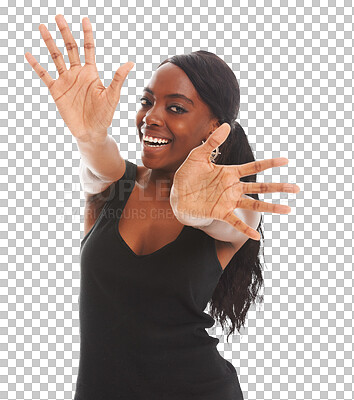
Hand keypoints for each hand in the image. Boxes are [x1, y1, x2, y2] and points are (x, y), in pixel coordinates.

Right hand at [25, 14, 133, 141]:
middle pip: (70, 48)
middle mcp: (78, 73)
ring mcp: (66, 81)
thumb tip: (130, 63)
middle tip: (58, 17)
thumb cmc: (104, 115)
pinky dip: (36, 65)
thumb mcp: (112, 96)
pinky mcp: (56, 91)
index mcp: (91, 73)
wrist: (91, 132)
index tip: (84, 19)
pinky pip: (44, 75)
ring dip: (49, 43)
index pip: (88, 49)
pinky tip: (29, 54)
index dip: (87, 34)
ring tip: (43, 27)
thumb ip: (118, 79)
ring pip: (56, 57)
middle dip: (65, 32)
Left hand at [169, 123, 300, 240]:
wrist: (176, 196)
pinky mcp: (219, 213)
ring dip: (271, 207)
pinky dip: (244, 229)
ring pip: (253, 205)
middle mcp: (232, 188)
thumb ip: (212, 142)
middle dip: (278, 187)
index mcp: (229, 173)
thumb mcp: (198, 156)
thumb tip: (227, 125)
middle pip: (260, 187)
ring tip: (288, 209)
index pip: (253, 167)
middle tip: (296, 188)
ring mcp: (228, 201)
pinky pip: (235, 221)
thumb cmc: (187, 175)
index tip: (286, 161)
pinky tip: (256, 236)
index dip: (269, 164)